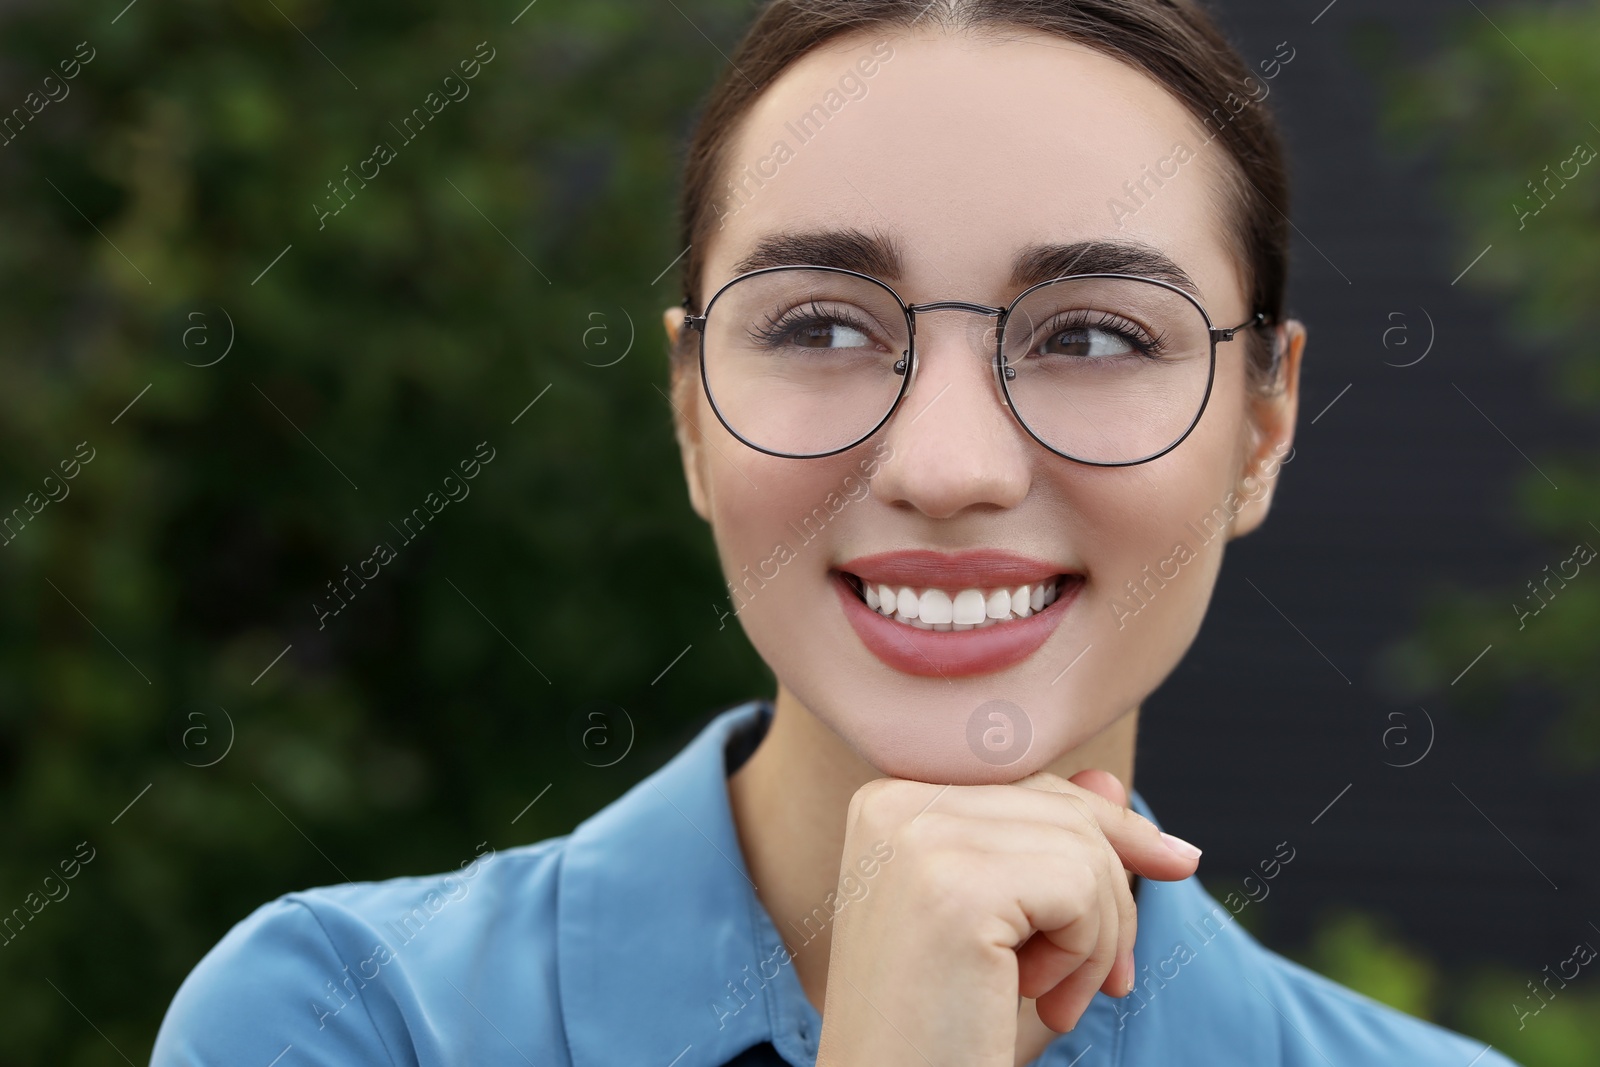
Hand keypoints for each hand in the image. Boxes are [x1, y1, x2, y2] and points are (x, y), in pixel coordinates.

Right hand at [814, 769, 1200, 1066]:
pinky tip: (1037, 996)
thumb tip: (1110, 778)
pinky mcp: (955, 890)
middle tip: (1105, 984)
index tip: (1174, 864)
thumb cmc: (942, 1026)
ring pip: (1084, 848)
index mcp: (887, 801)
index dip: (1108, 833)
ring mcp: (917, 840)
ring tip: (1053, 1000)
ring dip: (1098, 939)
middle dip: (1109, 900)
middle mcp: (892, 802)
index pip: (1030, 783)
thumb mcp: (1004, 925)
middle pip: (1064, 810)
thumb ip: (1048, 841)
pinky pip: (1081, 887)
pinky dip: (1085, 954)